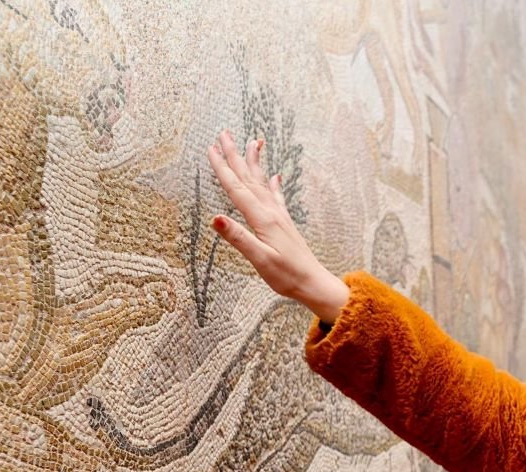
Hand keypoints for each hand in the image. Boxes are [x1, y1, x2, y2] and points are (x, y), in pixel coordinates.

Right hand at [206, 130, 349, 319]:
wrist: (313, 283)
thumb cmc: (287, 275)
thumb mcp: (259, 259)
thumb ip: (238, 238)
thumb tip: (215, 218)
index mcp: (262, 219)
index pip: (237, 189)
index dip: (222, 168)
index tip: (211, 148)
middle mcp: (271, 213)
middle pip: (248, 179)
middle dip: (235, 155)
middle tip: (225, 134)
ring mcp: (279, 217)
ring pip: (262, 183)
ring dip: (254, 163)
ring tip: (253, 143)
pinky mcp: (285, 224)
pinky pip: (277, 198)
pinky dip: (273, 184)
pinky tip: (275, 176)